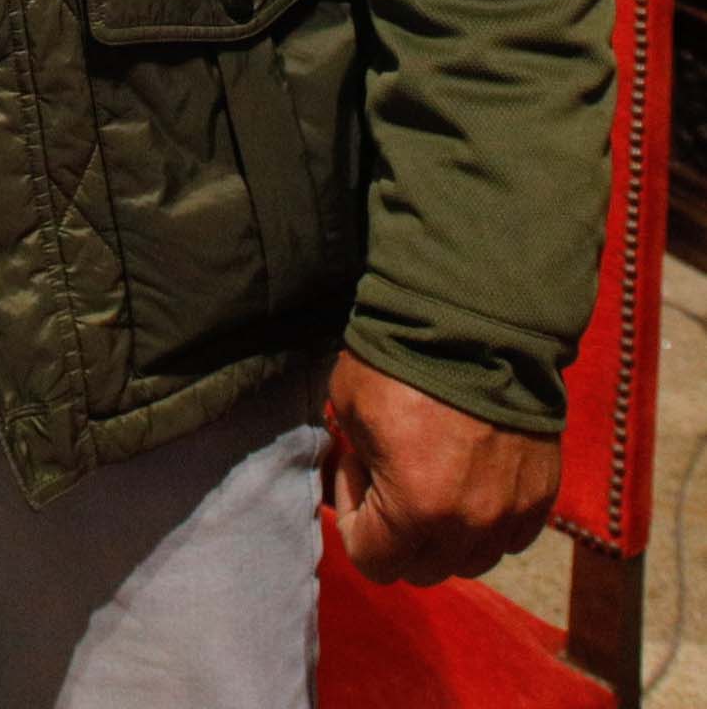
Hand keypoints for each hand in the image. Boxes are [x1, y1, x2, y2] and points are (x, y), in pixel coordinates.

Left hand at [325, 351, 561, 585]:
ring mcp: (511, 513)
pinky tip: (469, 476)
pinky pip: (509, 535)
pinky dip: (486, 520)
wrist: (477, 321)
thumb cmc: (402, 359)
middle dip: (396, 532)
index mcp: (415, 508)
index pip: (372, 561)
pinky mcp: (541, 496)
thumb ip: (353, 457)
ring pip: (469, 560)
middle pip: (422, 569)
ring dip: (444, 534)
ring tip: (431, 476)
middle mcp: (468, 524)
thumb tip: (364, 474)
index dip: (354, 519)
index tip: (357, 474)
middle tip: (389, 475)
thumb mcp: (349, 405)